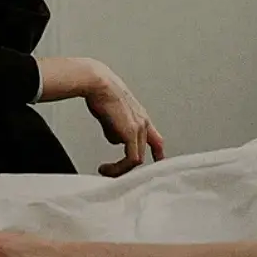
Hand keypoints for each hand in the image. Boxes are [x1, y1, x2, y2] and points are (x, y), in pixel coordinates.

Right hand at [83, 62, 165, 176]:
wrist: (98, 83)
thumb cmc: (101, 92)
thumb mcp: (111, 115)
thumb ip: (116, 129)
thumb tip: (115, 139)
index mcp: (140, 117)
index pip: (156, 139)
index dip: (157, 154)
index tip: (156, 163)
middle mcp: (143, 123)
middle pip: (146, 153)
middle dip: (129, 166)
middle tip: (114, 173)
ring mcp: (139, 127)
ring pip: (138, 159)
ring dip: (121, 169)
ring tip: (106, 171)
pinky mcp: (131, 132)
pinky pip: (131, 159)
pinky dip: (118, 168)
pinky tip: (106, 168)